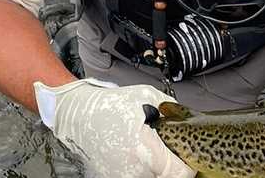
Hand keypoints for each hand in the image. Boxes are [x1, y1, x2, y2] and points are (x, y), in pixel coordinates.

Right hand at [34, 78, 195, 177]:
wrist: (77, 115)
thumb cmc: (109, 105)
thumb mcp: (148, 96)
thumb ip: (172, 109)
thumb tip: (187, 118)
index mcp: (145, 150)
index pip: (179, 174)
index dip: (187, 165)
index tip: (186, 157)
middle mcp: (133, 170)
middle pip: (165, 177)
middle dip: (169, 164)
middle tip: (165, 149)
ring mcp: (121, 177)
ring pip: (150, 177)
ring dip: (154, 167)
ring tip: (146, 149)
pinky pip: (134, 176)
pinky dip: (138, 168)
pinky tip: (133, 154)